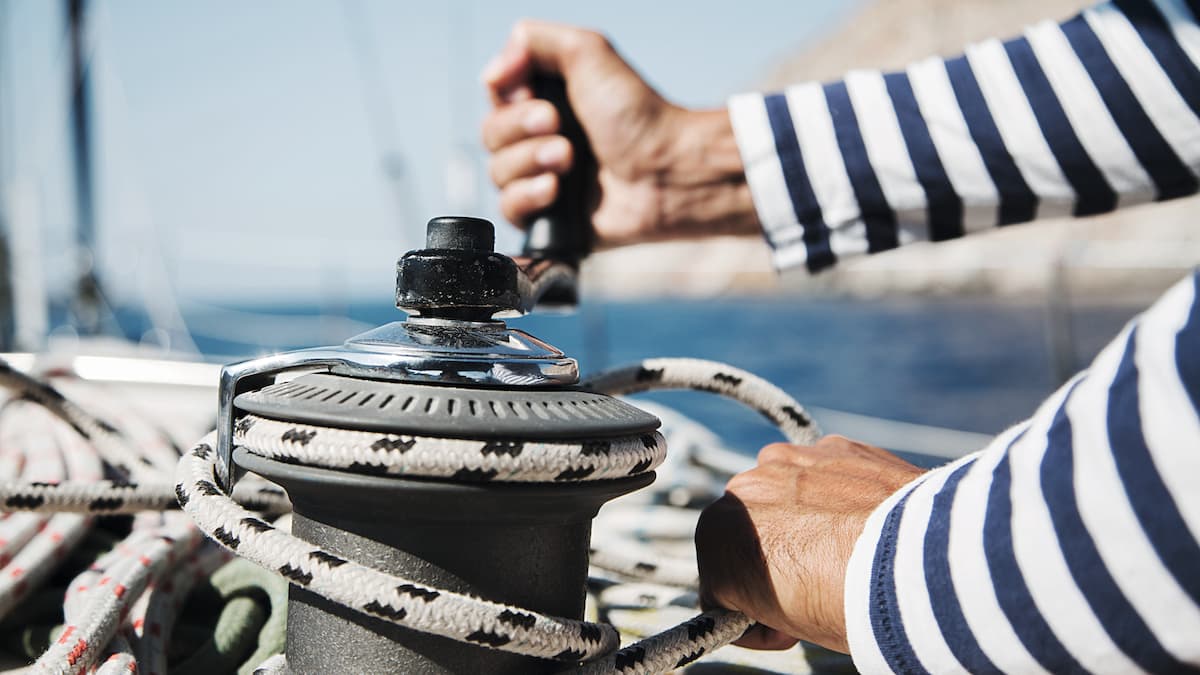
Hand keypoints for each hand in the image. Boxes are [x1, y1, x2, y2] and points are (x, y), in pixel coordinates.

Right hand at [481, 20, 758, 246]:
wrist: (665, 171)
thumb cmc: (637, 113)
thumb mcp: (587, 51)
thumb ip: (533, 40)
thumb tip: (494, 71)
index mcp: (545, 100)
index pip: (495, 95)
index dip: (510, 97)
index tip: (542, 99)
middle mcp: (540, 139)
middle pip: (489, 135)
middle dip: (521, 130)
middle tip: (561, 128)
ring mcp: (543, 179)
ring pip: (496, 173)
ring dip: (529, 162)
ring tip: (569, 161)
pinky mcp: (548, 220)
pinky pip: (508, 211)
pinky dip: (527, 198)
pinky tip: (556, 192)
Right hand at [695, 436, 923, 652]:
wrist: (916, 567)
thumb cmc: (845, 604)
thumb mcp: (784, 625)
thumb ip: (761, 602)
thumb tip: (771, 601)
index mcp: (717, 536)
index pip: (722, 579)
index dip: (754, 606)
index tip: (787, 622)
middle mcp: (742, 488)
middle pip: (753, 530)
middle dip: (777, 552)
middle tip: (820, 585)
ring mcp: (788, 460)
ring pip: (786, 492)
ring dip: (806, 515)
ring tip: (850, 551)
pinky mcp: (832, 445)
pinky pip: (825, 472)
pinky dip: (840, 492)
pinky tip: (869, 522)